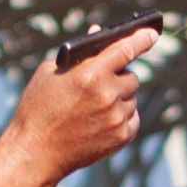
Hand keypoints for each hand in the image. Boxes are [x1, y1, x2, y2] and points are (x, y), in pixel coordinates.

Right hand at [10, 30, 153, 183]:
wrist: (35, 153)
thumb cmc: (38, 109)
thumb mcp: (51, 72)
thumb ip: (80, 53)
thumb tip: (99, 33)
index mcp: (90, 74)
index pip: (126, 48)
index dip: (141, 39)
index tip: (151, 33)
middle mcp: (107, 95)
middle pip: (132, 76)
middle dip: (119, 77)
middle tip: (104, 82)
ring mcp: (115, 118)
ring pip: (132, 98)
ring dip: (121, 98)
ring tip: (96, 106)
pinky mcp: (120, 137)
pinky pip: (133, 118)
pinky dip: (123, 116)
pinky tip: (103, 118)